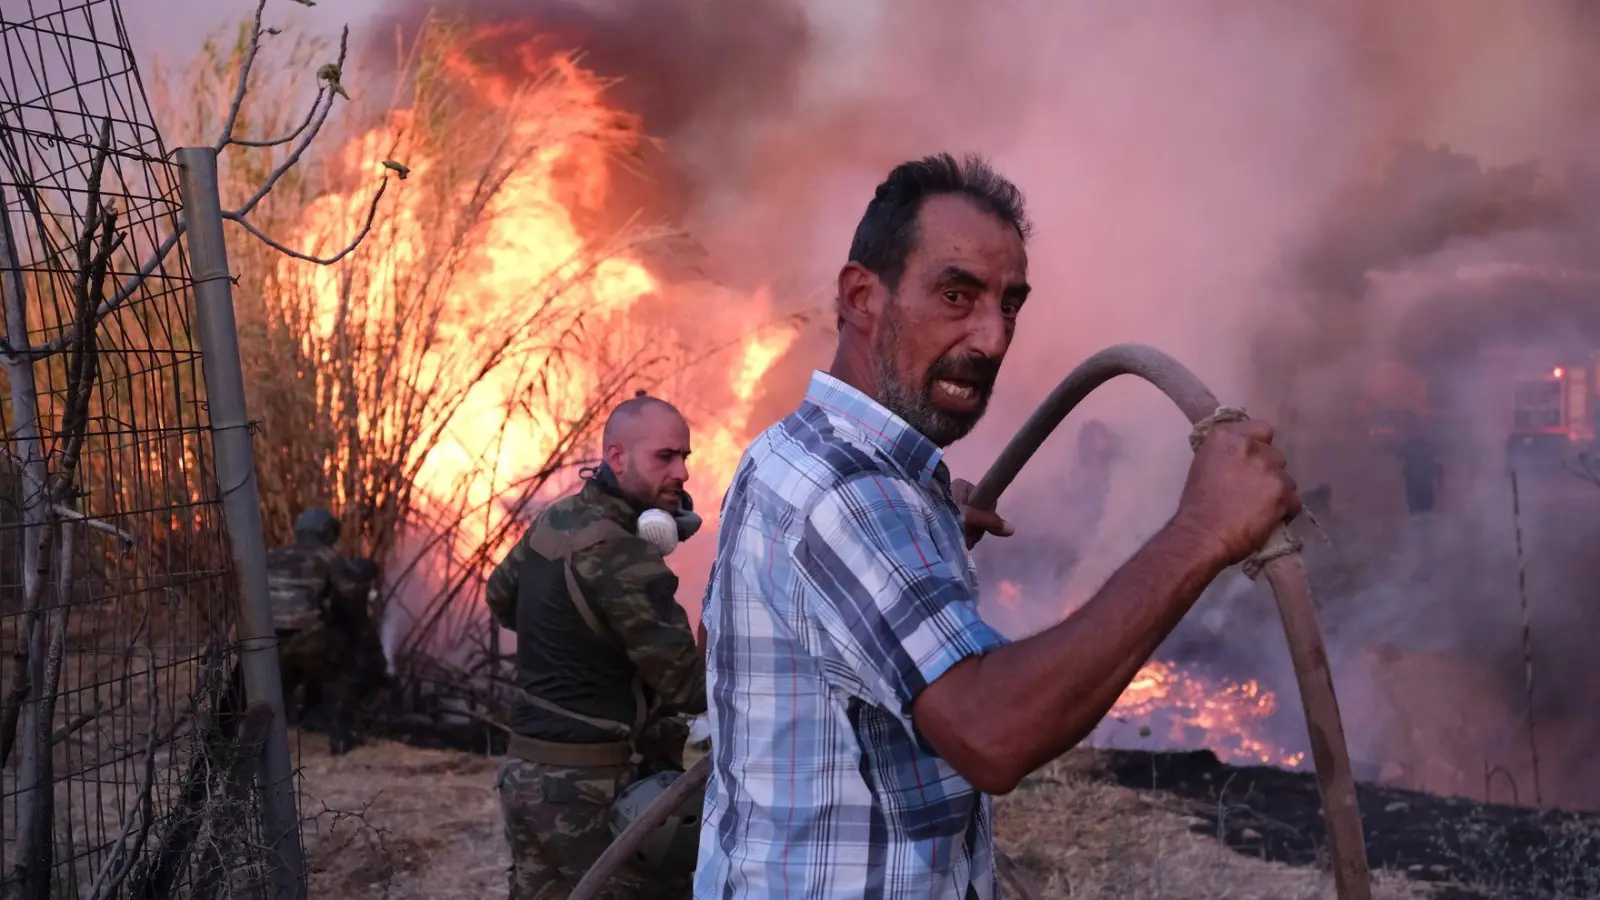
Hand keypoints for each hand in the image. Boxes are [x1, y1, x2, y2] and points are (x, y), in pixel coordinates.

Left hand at [951, 478, 1013, 549]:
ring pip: (972, 524)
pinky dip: (961, 538)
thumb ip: (990, 521)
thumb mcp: (970, 516)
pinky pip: (962, 531)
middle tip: (968, 533)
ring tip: (960, 539)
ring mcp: (952, 509)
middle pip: (981, 513)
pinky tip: (956, 542)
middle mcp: (957, 495)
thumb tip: (1012, 529)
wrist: (919, 526)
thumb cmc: (945, 515)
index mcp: (962, 486)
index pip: (988, 498)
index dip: (988, 512)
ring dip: (969, 535)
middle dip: (977, 527)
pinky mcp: (946, 522)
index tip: (981, 521)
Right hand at [1172, 419, 1300, 565]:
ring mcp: (1269, 470)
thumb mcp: (1204, 465)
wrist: (1201, 534)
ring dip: (1278, 492)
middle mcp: (1250, 447)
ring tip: (1262, 508)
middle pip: (1275, 456)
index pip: (1262, 429)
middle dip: (1269, 471)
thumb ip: (1227, 454)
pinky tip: (1270, 519)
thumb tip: (1242, 458)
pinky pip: (1294, 501)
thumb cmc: (1197, 505)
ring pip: (1287, 479)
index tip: (1253, 460)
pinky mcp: (1282, 493)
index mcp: (1227, 437)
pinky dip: (1285, 511)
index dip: (1261, 445)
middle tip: (1254, 490)